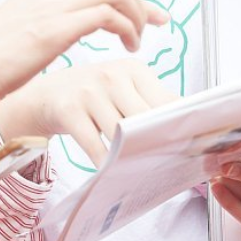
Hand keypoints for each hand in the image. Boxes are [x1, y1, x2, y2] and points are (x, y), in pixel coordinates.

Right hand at [0, 0, 167, 107]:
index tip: (150, 17)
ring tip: (135, 44)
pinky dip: (126, 29)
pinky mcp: (55, 28)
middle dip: (143, 4)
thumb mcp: (23, 32)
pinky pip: (107, 15)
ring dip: (137, 17)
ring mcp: (53, 5)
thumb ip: (48, 23)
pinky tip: (123, 50)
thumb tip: (69, 32)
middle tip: (154, 28)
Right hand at [0, 58, 178, 165]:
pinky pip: (94, 144)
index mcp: (134, 68)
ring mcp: (89, 91)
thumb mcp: (123, 88)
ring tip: (142, 171)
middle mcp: (112, 75)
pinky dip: (105, 161)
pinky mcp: (68, 109)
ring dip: (131, 156)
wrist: (47, 94)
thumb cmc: (94, 94)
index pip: (167, 100)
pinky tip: (111, 171)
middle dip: (158, 143)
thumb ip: (151, 103)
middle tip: (170, 165)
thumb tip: (187, 130)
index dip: (180, 125)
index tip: (194, 145)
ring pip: (120, 132)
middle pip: (145, 118)